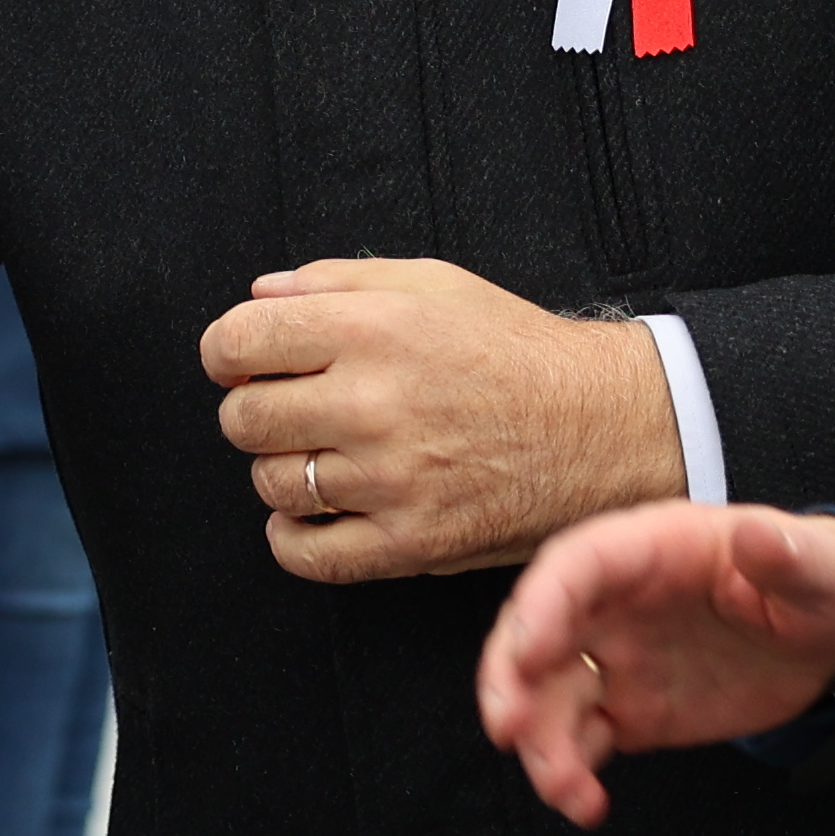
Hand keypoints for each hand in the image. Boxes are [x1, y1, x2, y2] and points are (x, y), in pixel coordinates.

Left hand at [209, 257, 685, 582]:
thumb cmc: (517, 351)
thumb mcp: (434, 284)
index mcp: (374, 330)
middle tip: (294, 409)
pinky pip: (305, 554)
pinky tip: (317, 512)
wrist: (607, 428)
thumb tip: (259, 296)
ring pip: (270, 483)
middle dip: (255, 410)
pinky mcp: (412, 545)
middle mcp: (375, 404)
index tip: (243, 362)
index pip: (237, 343)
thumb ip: (337, 281)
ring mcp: (392, 481)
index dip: (227, 352)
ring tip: (328, 454)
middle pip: (243, 419)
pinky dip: (292, 536)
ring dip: (283, 470)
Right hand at [475, 502, 834, 826]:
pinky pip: (580, 739)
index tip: (527, 654)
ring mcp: (616, 657)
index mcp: (651, 549)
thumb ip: (788, 554)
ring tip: (565, 791)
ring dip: (541, 741)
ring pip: (550, 694)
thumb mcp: (822, 566)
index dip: (543, 606)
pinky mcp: (629, 709)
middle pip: (536, 629)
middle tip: (507, 728)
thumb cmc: (823, 582)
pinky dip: (571, 772)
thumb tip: (760, 536)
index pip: (577, 565)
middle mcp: (615, 602)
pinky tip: (587, 805)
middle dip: (510, 677)